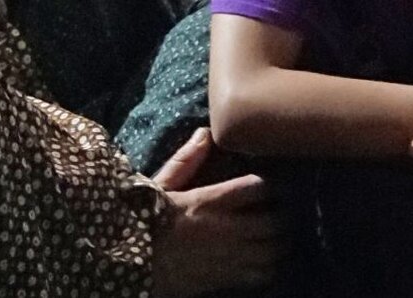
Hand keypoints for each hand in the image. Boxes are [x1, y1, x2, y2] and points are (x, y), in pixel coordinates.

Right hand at [150, 128, 277, 296]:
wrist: (129, 262)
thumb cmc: (143, 222)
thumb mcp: (160, 186)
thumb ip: (186, 161)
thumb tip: (205, 133)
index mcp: (211, 200)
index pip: (258, 187)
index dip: (273, 185)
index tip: (275, 185)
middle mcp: (228, 228)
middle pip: (275, 221)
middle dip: (283, 217)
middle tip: (282, 213)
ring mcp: (231, 257)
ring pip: (274, 250)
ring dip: (279, 243)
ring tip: (276, 238)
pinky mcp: (228, 279)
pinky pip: (263, 274)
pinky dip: (270, 267)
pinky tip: (265, 262)